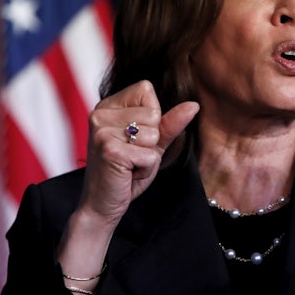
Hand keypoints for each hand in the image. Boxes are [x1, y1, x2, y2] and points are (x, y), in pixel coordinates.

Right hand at [77, 80, 199, 230]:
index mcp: (107, 106)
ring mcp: (102, 131)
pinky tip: (127, 174)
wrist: (103, 204)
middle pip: (153, 112)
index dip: (152, 116)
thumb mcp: (152, 144)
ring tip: (129, 165)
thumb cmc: (126, 172)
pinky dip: (145, 169)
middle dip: (152, 140)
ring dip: (149, 156)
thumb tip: (194, 105)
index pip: (145, 89)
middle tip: (132, 156)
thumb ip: (170, 123)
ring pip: (153, 135)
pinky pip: (150, 156)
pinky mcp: (109, 150)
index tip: (135, 137)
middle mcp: (100, 114)